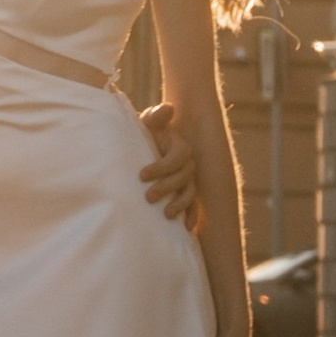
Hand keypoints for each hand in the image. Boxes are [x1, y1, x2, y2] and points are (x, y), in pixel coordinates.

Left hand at [138, 103, 200, 226]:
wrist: (147, 145)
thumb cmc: (147, 132)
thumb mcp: (148, 122)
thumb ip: (156, 116)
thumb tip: (168, 108)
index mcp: (181, 146)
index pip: (177, 158)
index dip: (161, 167)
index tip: (141, 175)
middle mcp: (188, 163)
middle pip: (183, 177)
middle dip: (166, 187)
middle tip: (148, 196)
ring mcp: (189, 179)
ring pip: (189, 192)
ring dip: (180, 204)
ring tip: (166, 214)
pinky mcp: (185, 192)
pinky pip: (193, 205)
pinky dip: (192, 216)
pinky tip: (187, 228)